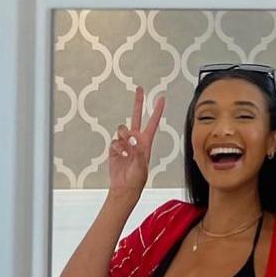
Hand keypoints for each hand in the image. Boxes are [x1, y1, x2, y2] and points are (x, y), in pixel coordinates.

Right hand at [108, 86, 165, 200]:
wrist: (124, 187)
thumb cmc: (137, 178)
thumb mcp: (141, 165)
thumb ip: (137, 150)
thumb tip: (131, 138)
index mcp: (146, 142)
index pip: (152, 123)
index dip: (157, 111)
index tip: (161, 98)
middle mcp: (136, 140)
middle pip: (136, 117)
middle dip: (138, 103)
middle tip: (140, 89)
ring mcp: (124, 143)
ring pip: (122, 129)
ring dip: (124, 136)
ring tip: (127, 148)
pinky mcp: (115, 148)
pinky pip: (114, 141)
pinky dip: (117, 147)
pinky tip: (121, 155)